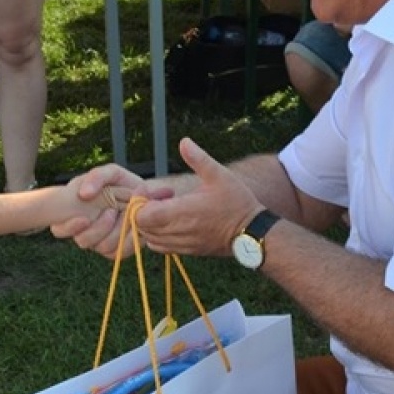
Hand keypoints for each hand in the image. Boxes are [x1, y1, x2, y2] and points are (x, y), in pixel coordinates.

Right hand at [50, 164, 155, 253]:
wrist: (146, 195)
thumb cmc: (123, 183)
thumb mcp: (110, 173)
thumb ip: (97, 177)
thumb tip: (84, 194)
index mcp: (76, 213)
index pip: (59, 229)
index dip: (68, 227)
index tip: (83, 219)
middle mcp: (86, 231)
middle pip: (83, 241)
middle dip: (99, 228)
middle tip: (112, 211)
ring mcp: (101, 242)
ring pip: (101, 247)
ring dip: (116, 230)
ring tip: (127, 213)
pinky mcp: (117, 250)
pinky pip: (118, 253)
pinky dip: (128, 239)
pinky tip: (135, 226)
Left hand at [132, 138, 260, 256]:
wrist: (252, 232)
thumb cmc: (236, 202)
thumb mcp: (219, 175)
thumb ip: (198, 159)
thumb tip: (184, 141)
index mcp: (183, 212)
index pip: (142, 215)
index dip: (142, 201)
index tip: (161, 191)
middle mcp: (179, 231)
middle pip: (141, 227)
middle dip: (145, 210)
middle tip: (163, 198)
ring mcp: (182, 244)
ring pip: (148, 238)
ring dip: (150, 224)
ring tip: (166, 210)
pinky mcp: (186, 252)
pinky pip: (159, 247)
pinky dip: (157, 236)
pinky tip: (170, 223)